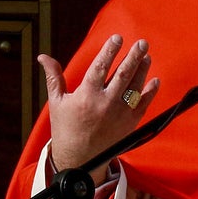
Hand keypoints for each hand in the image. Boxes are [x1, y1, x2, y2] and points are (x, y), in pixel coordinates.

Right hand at [40, 34, 158, 182]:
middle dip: (133, 56)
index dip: (109, 51)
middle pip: (123, 74)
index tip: (117, 38)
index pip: (100, 67)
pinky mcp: (130, 124)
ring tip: (146, 56)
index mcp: (86, 96)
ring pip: (135, 86)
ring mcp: (120, 114)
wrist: (80, 160)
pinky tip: (154, 80)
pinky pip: (143, 104)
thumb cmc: (66, 129)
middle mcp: (105, 103)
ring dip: (142, 69)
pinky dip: (150, 92)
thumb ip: (54, 77)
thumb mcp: (57, 102)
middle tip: (142, 43)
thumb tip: (43, 56)